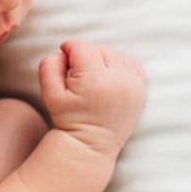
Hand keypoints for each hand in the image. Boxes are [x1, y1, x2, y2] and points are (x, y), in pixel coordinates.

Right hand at [38, 40, 146, 159]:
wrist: (91, 144)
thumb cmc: (68, 118)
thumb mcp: (49, 94)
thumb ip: (49, 65)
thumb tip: (64, 52)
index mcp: (96, 81)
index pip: (82, 46)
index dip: (69, 48)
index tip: (64, 59)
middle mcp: (119, 80)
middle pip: (100, 47)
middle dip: (85, 54)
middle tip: (76, 72)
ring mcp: (134, 85)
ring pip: (115, 53)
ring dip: (101, 58)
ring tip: (90, 76)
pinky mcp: (141, 89)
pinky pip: (130, 62)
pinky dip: (118, 64)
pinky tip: (106, 76)